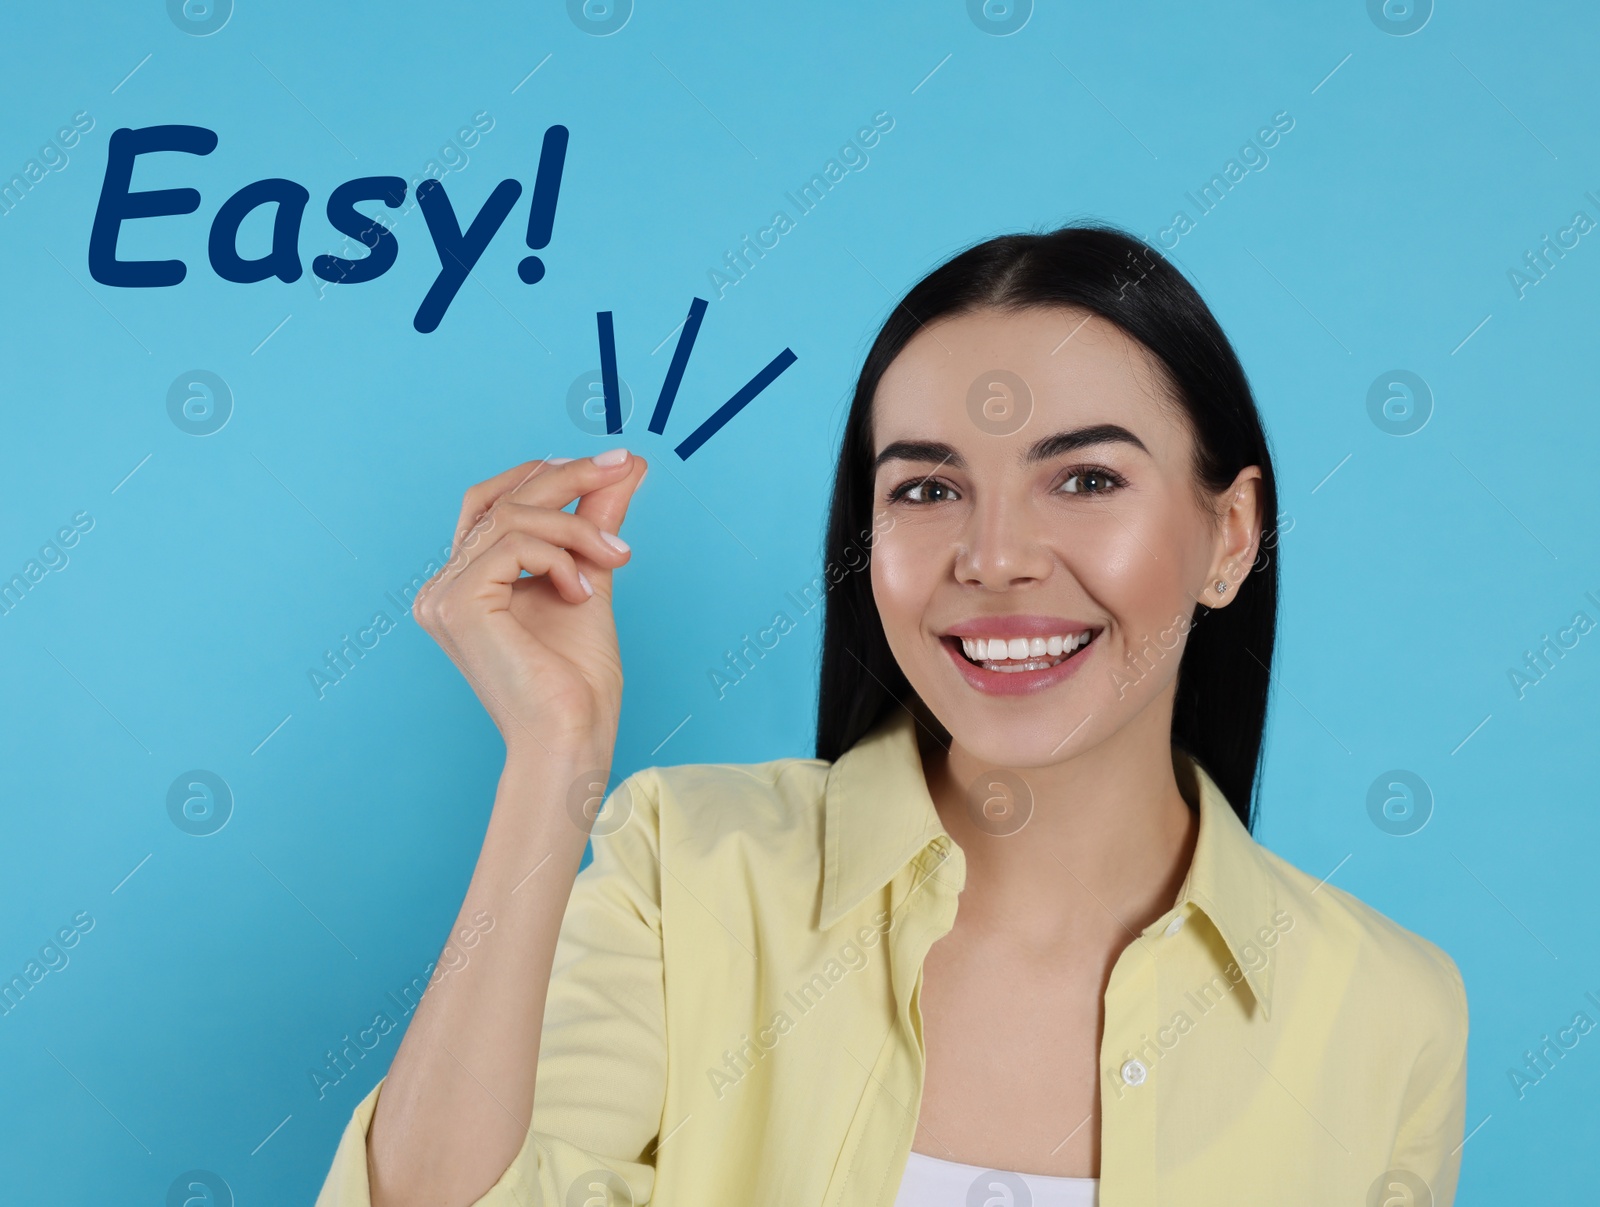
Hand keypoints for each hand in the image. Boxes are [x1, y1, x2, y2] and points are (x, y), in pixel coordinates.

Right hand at [413, 448, 646, 764]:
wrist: (572, 738)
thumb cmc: (577, 681)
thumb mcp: (590, 578)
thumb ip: (594, 522)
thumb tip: (622, 467)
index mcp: (466, 582)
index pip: (496, 502)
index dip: (548, 474)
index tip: (612, 465)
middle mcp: (443, 586)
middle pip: (502, 499)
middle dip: (569, 477)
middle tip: (622, 466)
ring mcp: (442, 595)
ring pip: (514, 517)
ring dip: (578, 527)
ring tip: (616, 557)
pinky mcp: (456, 605)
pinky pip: (514, 544)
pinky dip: (560, 555)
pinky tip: (581, 591)